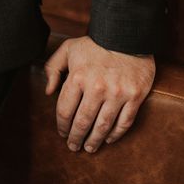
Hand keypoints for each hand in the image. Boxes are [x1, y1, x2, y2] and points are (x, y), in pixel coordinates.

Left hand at [44, 35, 154, 153]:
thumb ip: (53, 68)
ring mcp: (117, 93)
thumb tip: (48, 91)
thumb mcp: (68, 48)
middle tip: (73, 147)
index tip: (61, 132)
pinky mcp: (135, 96)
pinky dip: (115, 135)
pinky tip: (108, 139)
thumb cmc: (95, 43)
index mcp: (78, 76)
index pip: (65, 110)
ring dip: (94, 140)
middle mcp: (97, 87)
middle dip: (76, 137)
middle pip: (83, 122)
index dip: (61, 125)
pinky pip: (124, 122)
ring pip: (103, 126)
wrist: (127, 34)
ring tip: (89, 148)